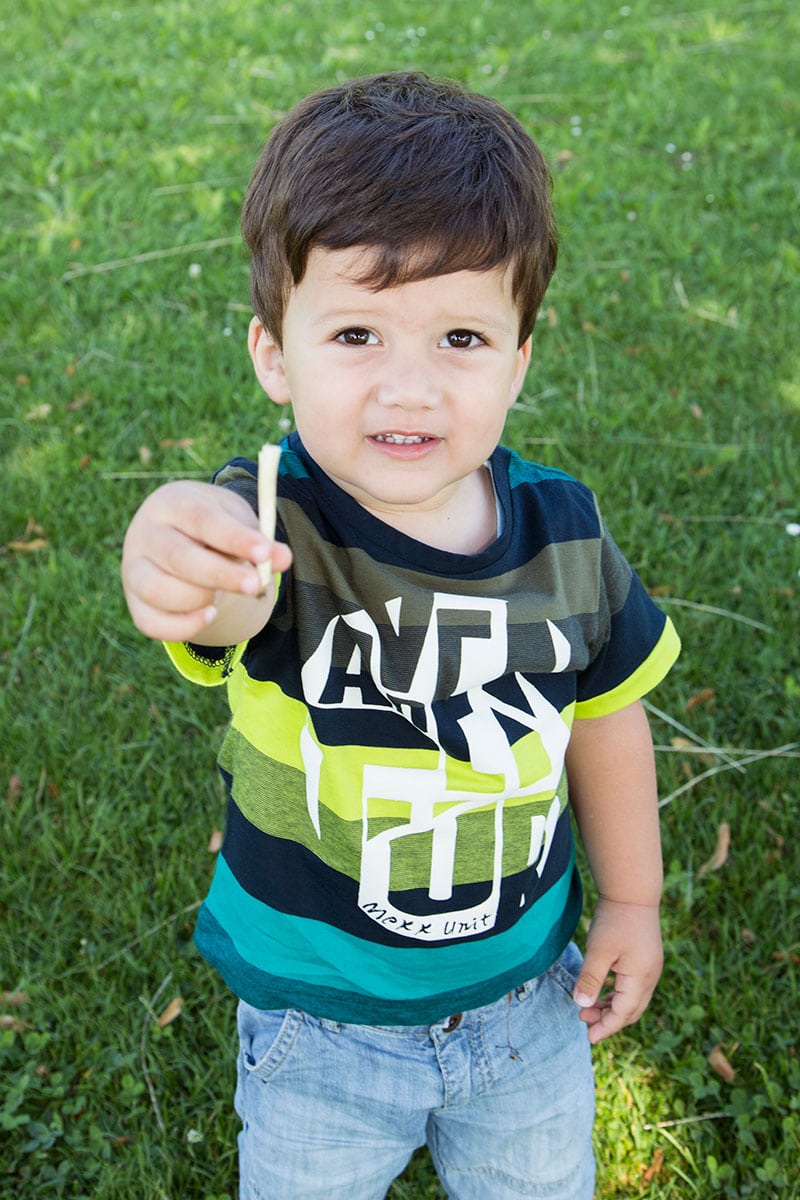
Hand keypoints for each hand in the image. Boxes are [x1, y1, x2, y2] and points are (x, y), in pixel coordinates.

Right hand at [121, 480, 291, 643]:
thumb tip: (284, 558)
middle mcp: (144, 534)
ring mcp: (133, 569)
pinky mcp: (134, 603)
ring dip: (199, 597)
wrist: (178, 534)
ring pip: (160, 591)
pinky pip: (153, 624)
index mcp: (172, 503)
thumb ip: (259, 540)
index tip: (264, 552)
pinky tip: (210, 615)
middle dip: (221, 574)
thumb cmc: (214, 526)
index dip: (234, 538)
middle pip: (178, 557)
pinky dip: (184, 626)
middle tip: (255, 585)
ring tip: (223, 593)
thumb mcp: (238, 521)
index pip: (201, 519)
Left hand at [572, 897, 662, 1044]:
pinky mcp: (646, 960)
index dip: (606, 1027)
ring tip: (588, 1008)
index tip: (589, 1038)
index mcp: (640, 978)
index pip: (623, 1013)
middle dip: (608, 1020)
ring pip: (633, 999)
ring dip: (612, 1007)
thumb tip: (581, 1004)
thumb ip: (590, 978)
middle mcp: (650, 977)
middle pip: (631, 1011)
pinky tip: (602, 992)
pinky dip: (618, 995)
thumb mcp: (598, 950)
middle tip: (584, 1021)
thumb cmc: (615, 920)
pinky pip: (633, 987)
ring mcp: (650, 968)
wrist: (632, 892)